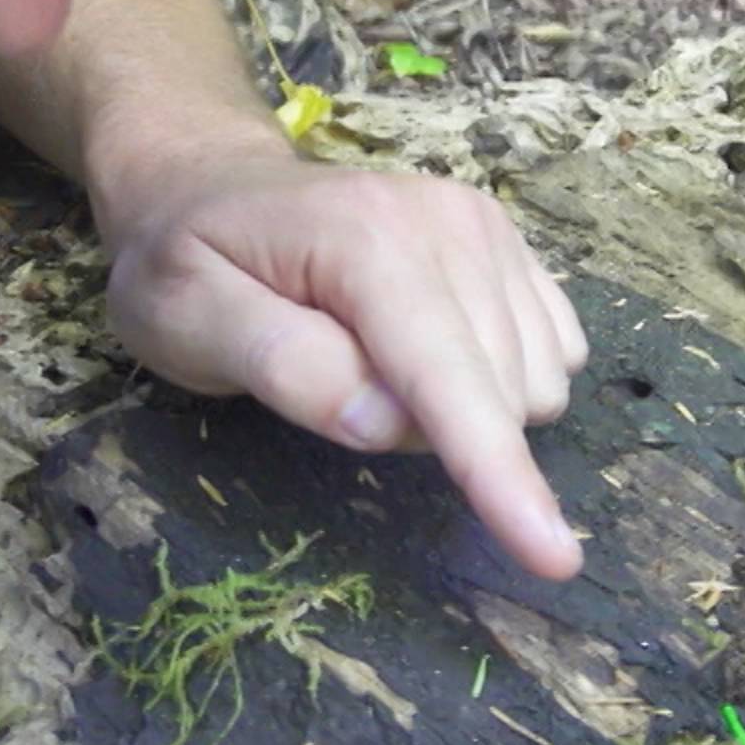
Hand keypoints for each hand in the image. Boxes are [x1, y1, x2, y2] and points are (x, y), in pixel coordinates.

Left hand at [93, 147, 588, 577]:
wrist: (212, 187)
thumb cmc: (186, 264)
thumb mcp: (187, 320)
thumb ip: (284, 367)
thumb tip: (382, 421)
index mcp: (368, 240)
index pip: (446, 377)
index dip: (496, 472)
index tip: (551, 557)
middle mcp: (450, 224)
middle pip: (497, 393)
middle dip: (432, 431)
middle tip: (334, 388)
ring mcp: (489, 229)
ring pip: (536, 381)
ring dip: (471, 410)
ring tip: (374, 364)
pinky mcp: (511, 244)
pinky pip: (558, 350)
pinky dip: (504, 379)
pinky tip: (433, 351)